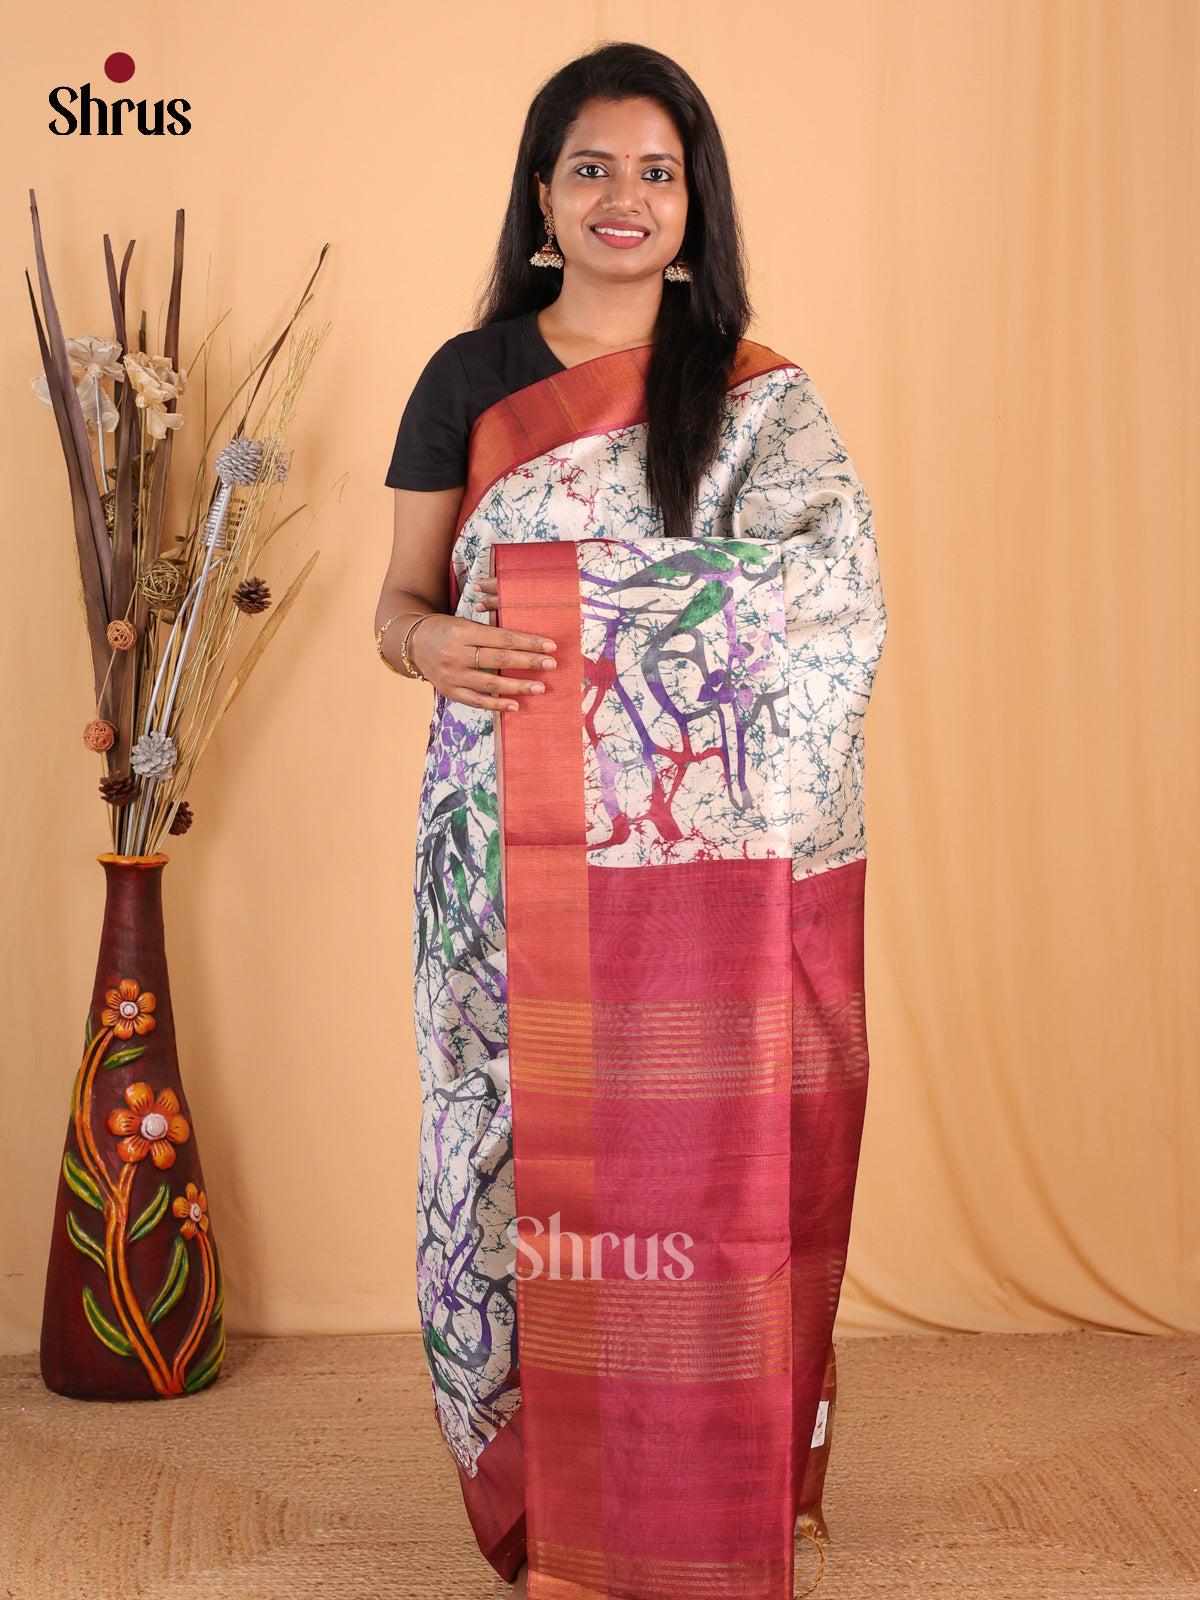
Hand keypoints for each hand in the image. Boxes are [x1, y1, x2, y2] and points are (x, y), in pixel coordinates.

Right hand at [406, 610, 555, 712]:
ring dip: (518, 686)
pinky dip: (497, 704)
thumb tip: (526, 641)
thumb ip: (490, 632)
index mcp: (463, 632)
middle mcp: (456, 654)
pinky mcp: (449, 691)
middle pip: (500, 660)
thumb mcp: (464, 623)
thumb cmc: (445, 629)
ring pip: (491, 683)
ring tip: (540, 688)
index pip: (503, 638)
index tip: (550, 646)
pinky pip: (477, 701)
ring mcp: (452, 675)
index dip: (528, 642)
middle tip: (551, 664)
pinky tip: (516, 705)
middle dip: (529, 662)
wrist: (411, 642)